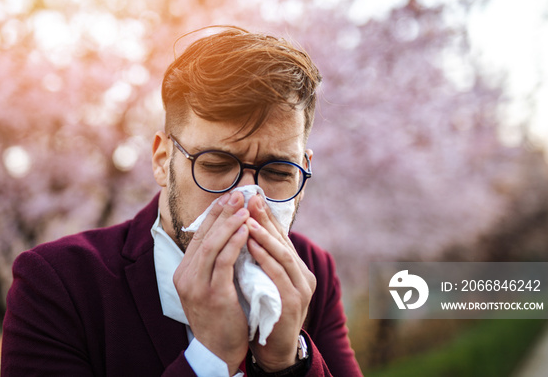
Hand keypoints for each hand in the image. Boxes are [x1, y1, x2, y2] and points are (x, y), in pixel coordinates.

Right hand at [173, 191, 250, 373]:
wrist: (218, 351)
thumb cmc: (220, 317)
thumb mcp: (211, 285)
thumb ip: (214, 263)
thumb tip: (229, 233)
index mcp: (184, 272)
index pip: (198, 235)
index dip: (213, 214)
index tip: (228, 196)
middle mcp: (185, 276)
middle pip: (203, 235)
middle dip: (222, 212)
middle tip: (239, 194)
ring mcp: (196, 286)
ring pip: (212, 245)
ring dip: (230, 224)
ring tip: (245, 209)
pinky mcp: (213, 295)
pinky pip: (224, 262)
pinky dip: (235, 243)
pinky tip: (247, 231)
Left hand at [245, 195, 315, 371]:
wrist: (274, 350)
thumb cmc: (265, 313)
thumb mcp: (265, 281)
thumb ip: (261, 260)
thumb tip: (244, 231)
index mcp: (297, 269)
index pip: (282, 237)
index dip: (267, 216)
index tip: (251, 196)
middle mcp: (303, 276)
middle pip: (284, 240)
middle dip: (265, 218)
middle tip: (250, 198)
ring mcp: (301, 289)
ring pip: (283, 255)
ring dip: (264, 235)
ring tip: (247, 218)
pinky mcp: (293, 302)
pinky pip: (278, 274)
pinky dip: (264, 257)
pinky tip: (250, 245)